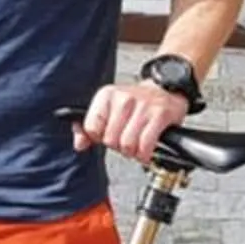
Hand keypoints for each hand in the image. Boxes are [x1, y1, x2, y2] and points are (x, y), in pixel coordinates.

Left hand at [73, 79, 189, 165]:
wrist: (165, 89)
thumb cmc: (135, 103)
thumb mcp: (108, 108)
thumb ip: (89, 127)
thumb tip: (79, 144)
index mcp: (106, 96)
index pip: (91, 128)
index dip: (99, 138)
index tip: (107, 135)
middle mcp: (123, 99)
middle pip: (110, 140)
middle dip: (117, 146)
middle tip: (124, 141)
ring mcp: (142, 107)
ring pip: (127, 145)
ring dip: (132, 152)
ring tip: (135, 146)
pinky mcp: (159, 115)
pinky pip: (145, 145)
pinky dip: (144, 154)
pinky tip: (145, 151)